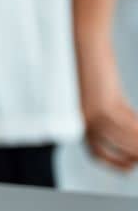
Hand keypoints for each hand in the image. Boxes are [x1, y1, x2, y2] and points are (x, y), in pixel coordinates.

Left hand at [77, 39, 137, 171]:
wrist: (84, 44)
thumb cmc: (92, 67)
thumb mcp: (102, 95)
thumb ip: (112, 110)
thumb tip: (129, 124)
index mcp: (79, 119)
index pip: (95, 152)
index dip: (114, 162)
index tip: (130, 166)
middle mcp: (83, 119)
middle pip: (111, 148)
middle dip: (131, 155)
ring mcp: (93, 112)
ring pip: (123, 138)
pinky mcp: (105, 103)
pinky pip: (129, 123)